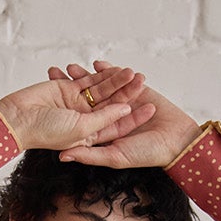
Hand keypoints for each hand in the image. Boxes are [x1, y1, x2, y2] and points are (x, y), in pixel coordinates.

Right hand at [0, 66, 155, 155]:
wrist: (19, 118)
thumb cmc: (47, 132)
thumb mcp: (82, 129)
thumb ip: (103, 119)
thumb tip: (124, 109)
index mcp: (90, 137)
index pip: (117, 126)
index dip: (133, 118)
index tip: (150, 108)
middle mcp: (85, 121)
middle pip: (112, 106)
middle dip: (128, 95)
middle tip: (143, 81)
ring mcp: (77, 105)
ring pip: (102, 91)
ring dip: (116, 81)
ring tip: (132, 71)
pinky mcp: (68, 89)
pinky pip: (87, 80)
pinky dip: (99, 74)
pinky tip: (114, 67)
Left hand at [45, 59, 199, 167]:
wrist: (175, 139)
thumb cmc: (146, 154)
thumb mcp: (113, 157)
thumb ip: (88, 154)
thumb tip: (61, 156)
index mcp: (103, 135)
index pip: (78, 120)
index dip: (62, 110)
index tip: (45, 101)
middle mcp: (110, 118)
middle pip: (85, 100)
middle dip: (69, 87)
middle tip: (53, 74)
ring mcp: (122, 103)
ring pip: (100, 87)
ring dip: (85, 77)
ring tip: (70, 67)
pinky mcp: (136, 90)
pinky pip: (119, 78)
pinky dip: (109, 71)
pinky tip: (96, 64)